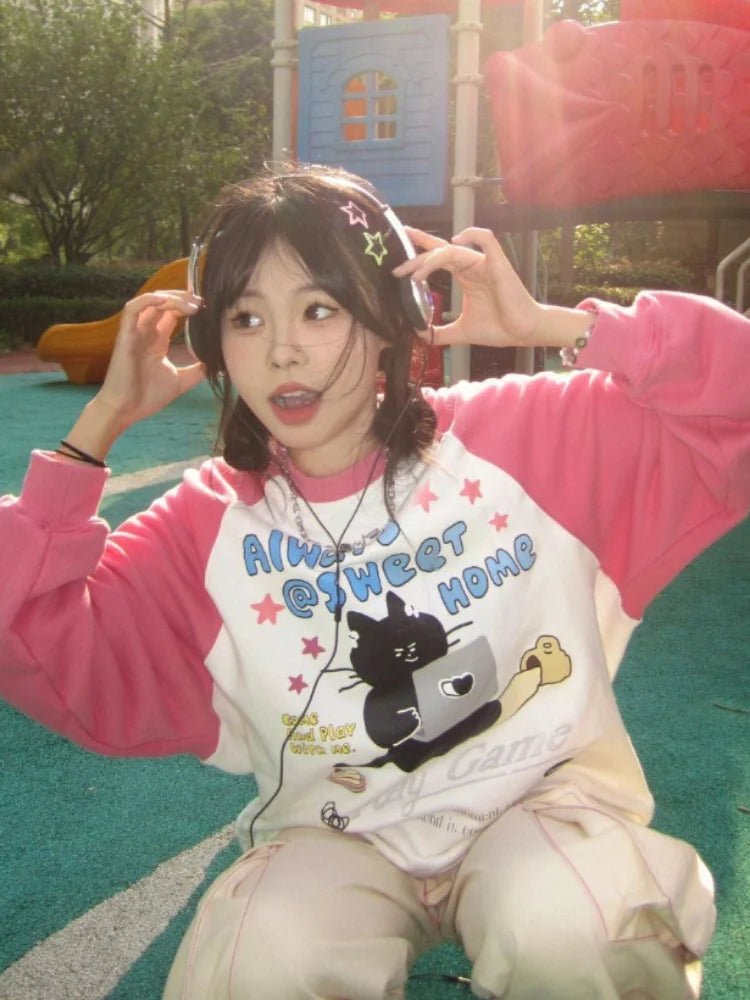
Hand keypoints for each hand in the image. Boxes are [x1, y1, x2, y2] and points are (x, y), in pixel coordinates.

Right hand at [95, 290, 205, 430]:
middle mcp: (147, 332)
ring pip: (150, 302)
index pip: (172, 313)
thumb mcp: (180, 381)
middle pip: (163, 303)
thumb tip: (217, 366)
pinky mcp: (125, 336)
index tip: (206, 307)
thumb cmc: (147, 396)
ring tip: (189, 303)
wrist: (126, 410)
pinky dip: (146, 300)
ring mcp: (135, 333)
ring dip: (170, 298)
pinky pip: (132, 310)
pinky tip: (164, 301)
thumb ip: (197, 371)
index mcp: (158, 340)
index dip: (188, 306)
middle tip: (201, 301)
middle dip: (183, 298)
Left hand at [394, 227, 543, 349]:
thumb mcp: (461, 332)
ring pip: (453, 250)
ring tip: (416, 275)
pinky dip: (472, 235)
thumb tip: (419, 336)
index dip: (418, 254)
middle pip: (439, 252)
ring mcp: (484, 263)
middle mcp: (471, 266)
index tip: (397, 264)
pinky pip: (486, 239)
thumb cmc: (498, 328)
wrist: (522, 332)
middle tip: (397, 269)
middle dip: (416, 258)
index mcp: (464, 276)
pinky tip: (455, 241)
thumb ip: (440, 333)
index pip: (437, 258)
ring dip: (431, 259)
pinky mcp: (498, 264)